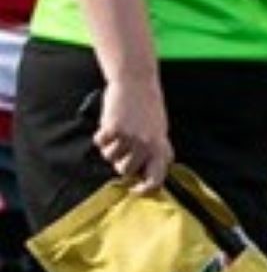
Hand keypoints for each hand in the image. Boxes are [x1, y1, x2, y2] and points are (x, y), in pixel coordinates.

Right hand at [95, 76, 171, 191]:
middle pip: (125, 171)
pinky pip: (99, 143)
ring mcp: (130, 137)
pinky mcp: (113, 129)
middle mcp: (146, 145)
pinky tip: (110, 123)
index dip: (145, 189)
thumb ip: (156, 151)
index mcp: (160, 146)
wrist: (136, 82)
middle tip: (125, 144)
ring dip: (110, 147)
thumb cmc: (148, 108)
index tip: (135, 189)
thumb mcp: (160, 130)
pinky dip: (101, 135)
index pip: (156, 178)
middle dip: (121, 161)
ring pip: (109, 158)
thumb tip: (151, 177)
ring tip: (119, 130)